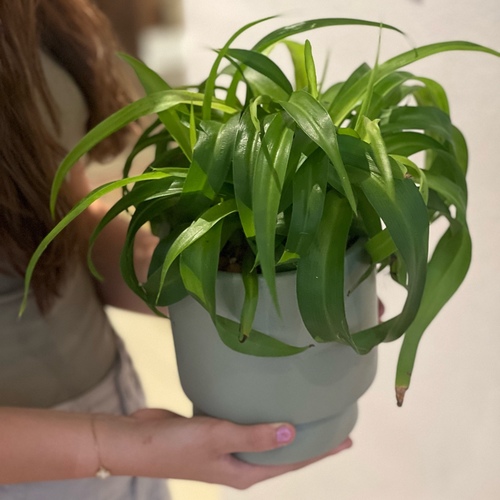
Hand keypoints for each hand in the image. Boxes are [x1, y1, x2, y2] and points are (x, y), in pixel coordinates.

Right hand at [99, 409, 351, 489]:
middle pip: (282, 451)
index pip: (292, 463)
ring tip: (304, 408)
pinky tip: (265, 400)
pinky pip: (245, 423)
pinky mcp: (215, 432)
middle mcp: (240, 463)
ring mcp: (227, 448)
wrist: (137, 441)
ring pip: (264, 436)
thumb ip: (256, 436)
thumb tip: (294, 431)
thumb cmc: (178, 444)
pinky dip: (259, 415)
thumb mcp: (219, 438)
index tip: (346, 440)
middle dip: (308, 439)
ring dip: (283, 426)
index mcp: (245, 472)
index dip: (320, 452)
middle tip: (332, 420)